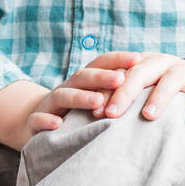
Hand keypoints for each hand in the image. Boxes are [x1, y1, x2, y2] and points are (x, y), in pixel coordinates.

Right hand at [27, 50, 145, 137]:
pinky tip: (58, 124)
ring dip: (79, 97)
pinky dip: (46, 120)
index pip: (99, 64)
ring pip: (61, 96)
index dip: (116, 59)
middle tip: (121, 79)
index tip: (138, 59)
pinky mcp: (33, 124)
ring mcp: (48, 106)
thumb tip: (152, 88)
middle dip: (101, 77)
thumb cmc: (73, 115)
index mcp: (81, 82)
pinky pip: (37, 120)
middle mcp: (65, 89)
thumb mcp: (93, 102)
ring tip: (98, 102)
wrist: (31, 126)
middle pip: (82, 78)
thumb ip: (116, 94)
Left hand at [92, 51, 184, 124]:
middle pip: (142, 72)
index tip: (95, 111)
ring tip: (148, 115)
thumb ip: (124, 97)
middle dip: (125, 92)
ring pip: (172, 79)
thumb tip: (95, 114)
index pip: (122, 73)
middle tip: (112, 114)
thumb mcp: (146, 89)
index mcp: (144, 62)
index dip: (108, 91)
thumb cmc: (166, 92)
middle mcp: (164, 63)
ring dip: (159, 96)